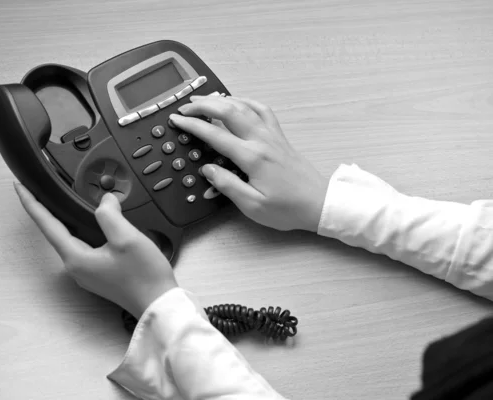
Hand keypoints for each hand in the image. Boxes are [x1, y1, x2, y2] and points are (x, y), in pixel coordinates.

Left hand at [14, 182, 177, 318]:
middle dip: (46, 209)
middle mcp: (76, 267)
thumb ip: (109, 215)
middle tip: (38, 188)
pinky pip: (83, 246)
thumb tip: (104, 201)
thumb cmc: (144, 276)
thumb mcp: (126, 238)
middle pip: (55, 231)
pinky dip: (80, 230)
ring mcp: (87, 272)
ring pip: (70, 238)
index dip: (31, 202)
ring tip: (59, 200)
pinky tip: (88, 222)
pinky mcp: (98, 273)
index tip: (19, 186)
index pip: (46, 224)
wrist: (159, 304)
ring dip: (64, 219)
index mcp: (76, 258)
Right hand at [169, 95, 328, 231]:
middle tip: (184, 108)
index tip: (176, 121)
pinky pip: (262, 110)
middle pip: (229, 110)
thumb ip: (227, 185)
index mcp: (252, 157)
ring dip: (222, 99)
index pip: (215, 134)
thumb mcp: (253, 205)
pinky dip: (246, 101)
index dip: (193, 125)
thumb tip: (208, 170)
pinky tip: (237, 101)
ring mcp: (272, 135)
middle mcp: (262, 140)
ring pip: (245, 106)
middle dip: (203, 105)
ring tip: (203, 99)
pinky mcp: (279, 137)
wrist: (318, 203)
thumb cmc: (286, 208)